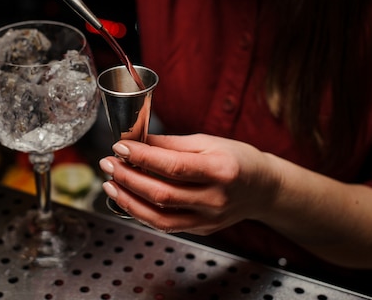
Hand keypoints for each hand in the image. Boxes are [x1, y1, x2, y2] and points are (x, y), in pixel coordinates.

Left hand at [99, 134, 278, 233]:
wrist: (263, 189)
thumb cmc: (236, 159)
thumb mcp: (207, 142)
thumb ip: (170, 144)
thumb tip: (136, 141)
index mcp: (221, 170)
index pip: (173, 166)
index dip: (142, 157)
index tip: (120, 146)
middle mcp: (215, 199)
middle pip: (162, 194)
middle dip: (128, 178)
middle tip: (108, 164)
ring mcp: (208, 219)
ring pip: (159, 216)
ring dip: (128, 200)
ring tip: (110, 183)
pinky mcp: (201, 230)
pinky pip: (165, 224)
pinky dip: (141, 212)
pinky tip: (127, 198)